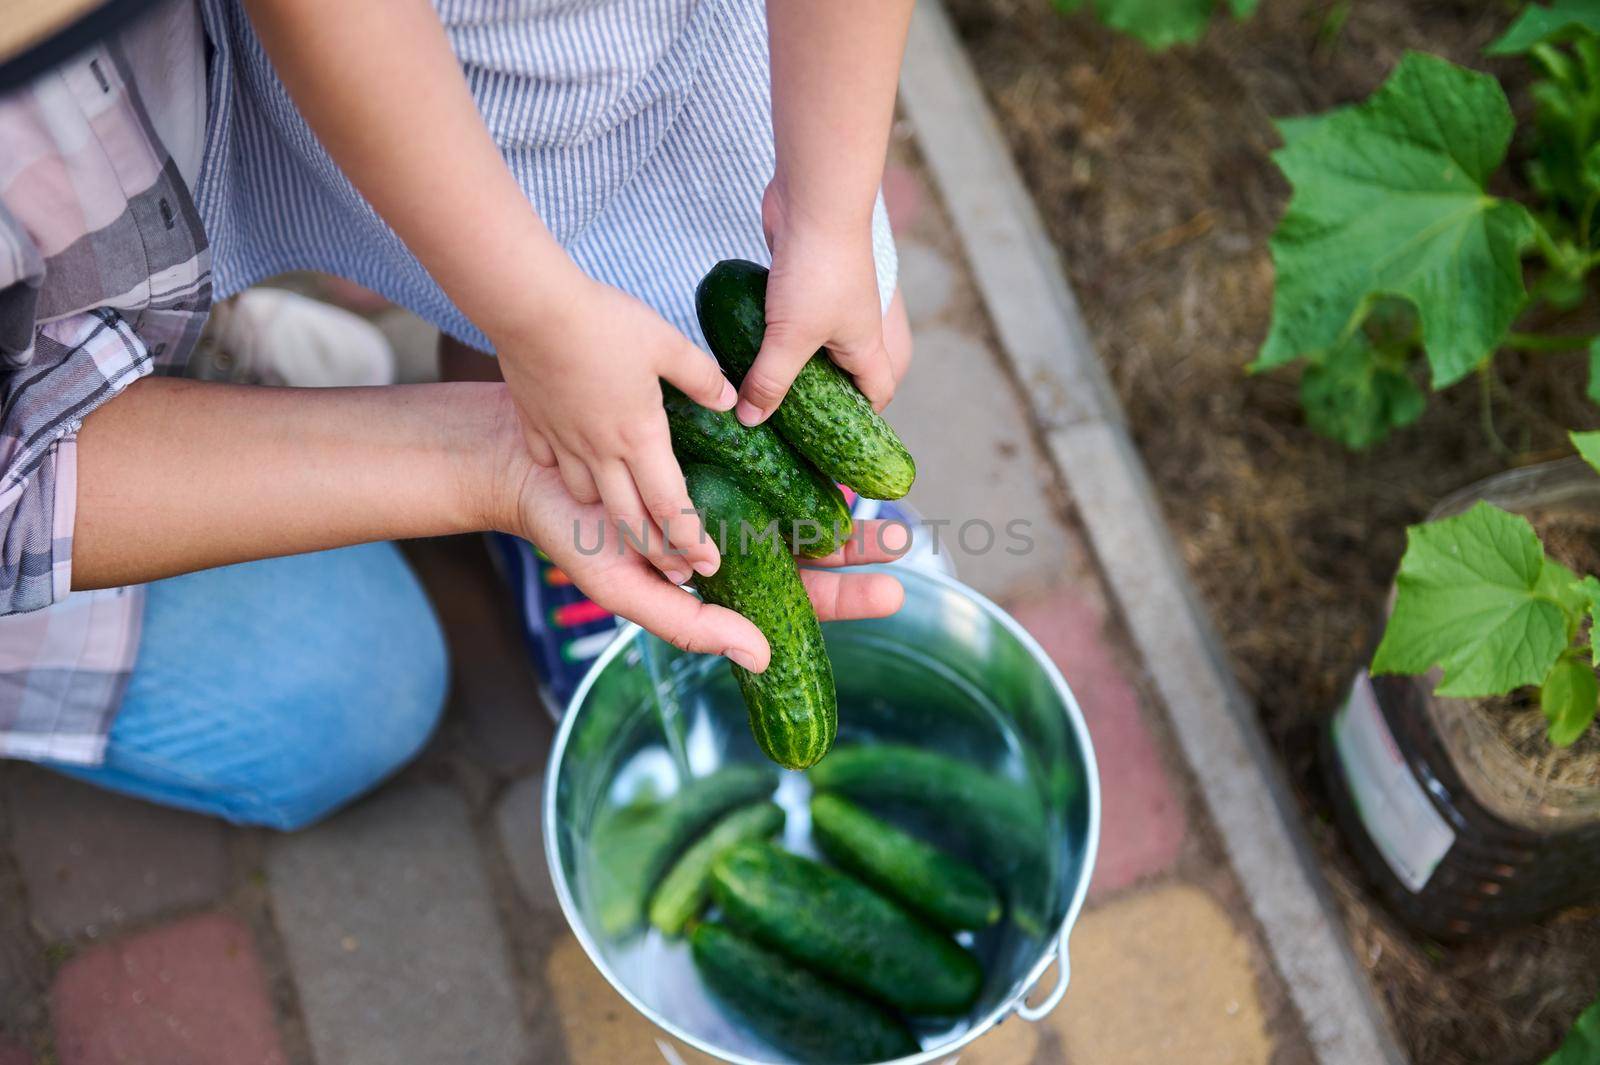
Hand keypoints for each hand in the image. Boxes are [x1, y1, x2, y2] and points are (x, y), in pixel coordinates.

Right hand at [490, 272, 734, 580]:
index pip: (670, 505)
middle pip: (629, 518)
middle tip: (678, 568)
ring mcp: (563, 441)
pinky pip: (553, 463)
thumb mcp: (667, 343)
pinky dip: (567, 473)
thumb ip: (701, 377)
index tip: (708, 563)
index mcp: (638, 436)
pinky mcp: (535, 425)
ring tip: (630, 515)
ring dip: (612, 512)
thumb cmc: (604, 323)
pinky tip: (577, 466)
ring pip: (590, 496)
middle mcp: (600, 451)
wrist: (531, 308)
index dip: (691, 540)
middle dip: (656, 549)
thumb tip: (729, 399)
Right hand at [501, 454, 908, 669]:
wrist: (525, 463)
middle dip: (855, 549)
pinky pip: (765, 459)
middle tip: (902, 536)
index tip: (892, 587)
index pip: (793, 599)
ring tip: (883, 496)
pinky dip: (798, 459)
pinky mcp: (710, 450)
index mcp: (715, 580)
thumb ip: (692, 626)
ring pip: (793, 506)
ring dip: (836, 502)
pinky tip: (830, 447)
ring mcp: (722, 495)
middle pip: (805, 553)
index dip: (843, 596)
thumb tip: (765, 657)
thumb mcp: (628, 588)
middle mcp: (727, 541)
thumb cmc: (571, 534)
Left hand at [734, 182, 895, 425]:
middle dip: (818, 397)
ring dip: (789, 363)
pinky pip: (789, 317)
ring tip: (758, 387)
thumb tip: (751, 420)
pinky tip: (743, 344)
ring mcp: (827, 300)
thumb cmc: (818, 270)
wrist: (813, 199)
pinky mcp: (801, 280)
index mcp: (865, 344)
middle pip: (842, 371)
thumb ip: (771, 382)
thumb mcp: (791, 337)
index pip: (878, 391)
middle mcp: (851, 325)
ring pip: (811, 344)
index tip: (834, 438)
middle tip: (785, 421)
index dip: (863, 417)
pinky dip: (771, 333)